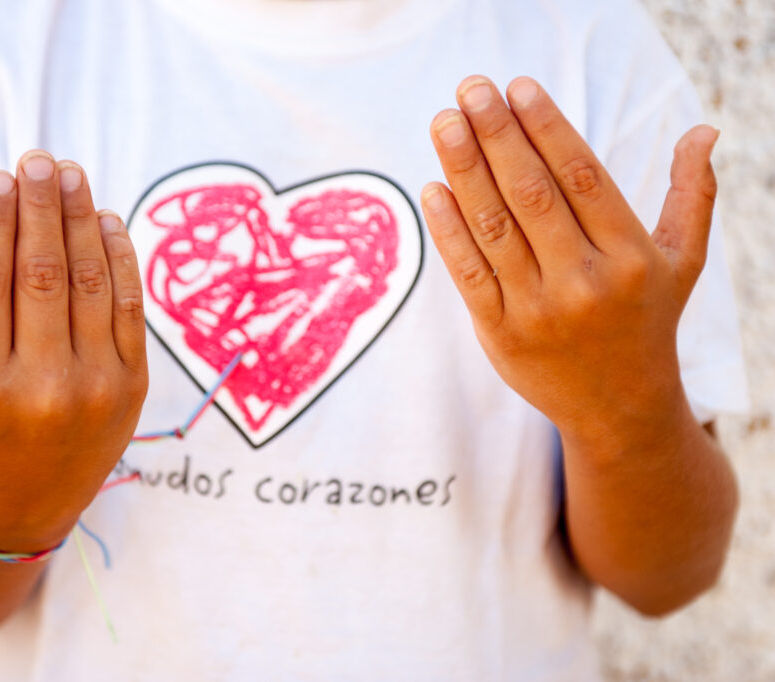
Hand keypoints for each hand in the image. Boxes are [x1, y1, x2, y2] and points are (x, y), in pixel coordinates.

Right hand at [0, 151, 147, 549]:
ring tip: (71, 175)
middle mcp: (41, 386)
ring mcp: (94, 385)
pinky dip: (120, 259)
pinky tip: (105, 220)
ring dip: (82, 221)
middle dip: (40, 208)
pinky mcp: (131, 384)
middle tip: (39, 158)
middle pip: (42, 274)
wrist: (30, 502)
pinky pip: (128, 308)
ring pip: (89, 284)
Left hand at [421, 76, 717, 442]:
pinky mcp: (500, 333)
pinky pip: (469, 273)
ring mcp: (539, 310)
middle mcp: (586, 282)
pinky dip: (449, 230)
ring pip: (495, 228)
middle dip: (498, 136)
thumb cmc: (647, 321)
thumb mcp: (682, 262)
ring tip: (443, 123)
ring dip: (464, 170)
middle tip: (470, 89)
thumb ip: (691, 195)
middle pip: (533, 195)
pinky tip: (433, 188)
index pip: (582, 177)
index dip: (547, 128)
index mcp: (631, 257)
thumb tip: (703, 130)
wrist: (618, 410)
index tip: (518, 88)